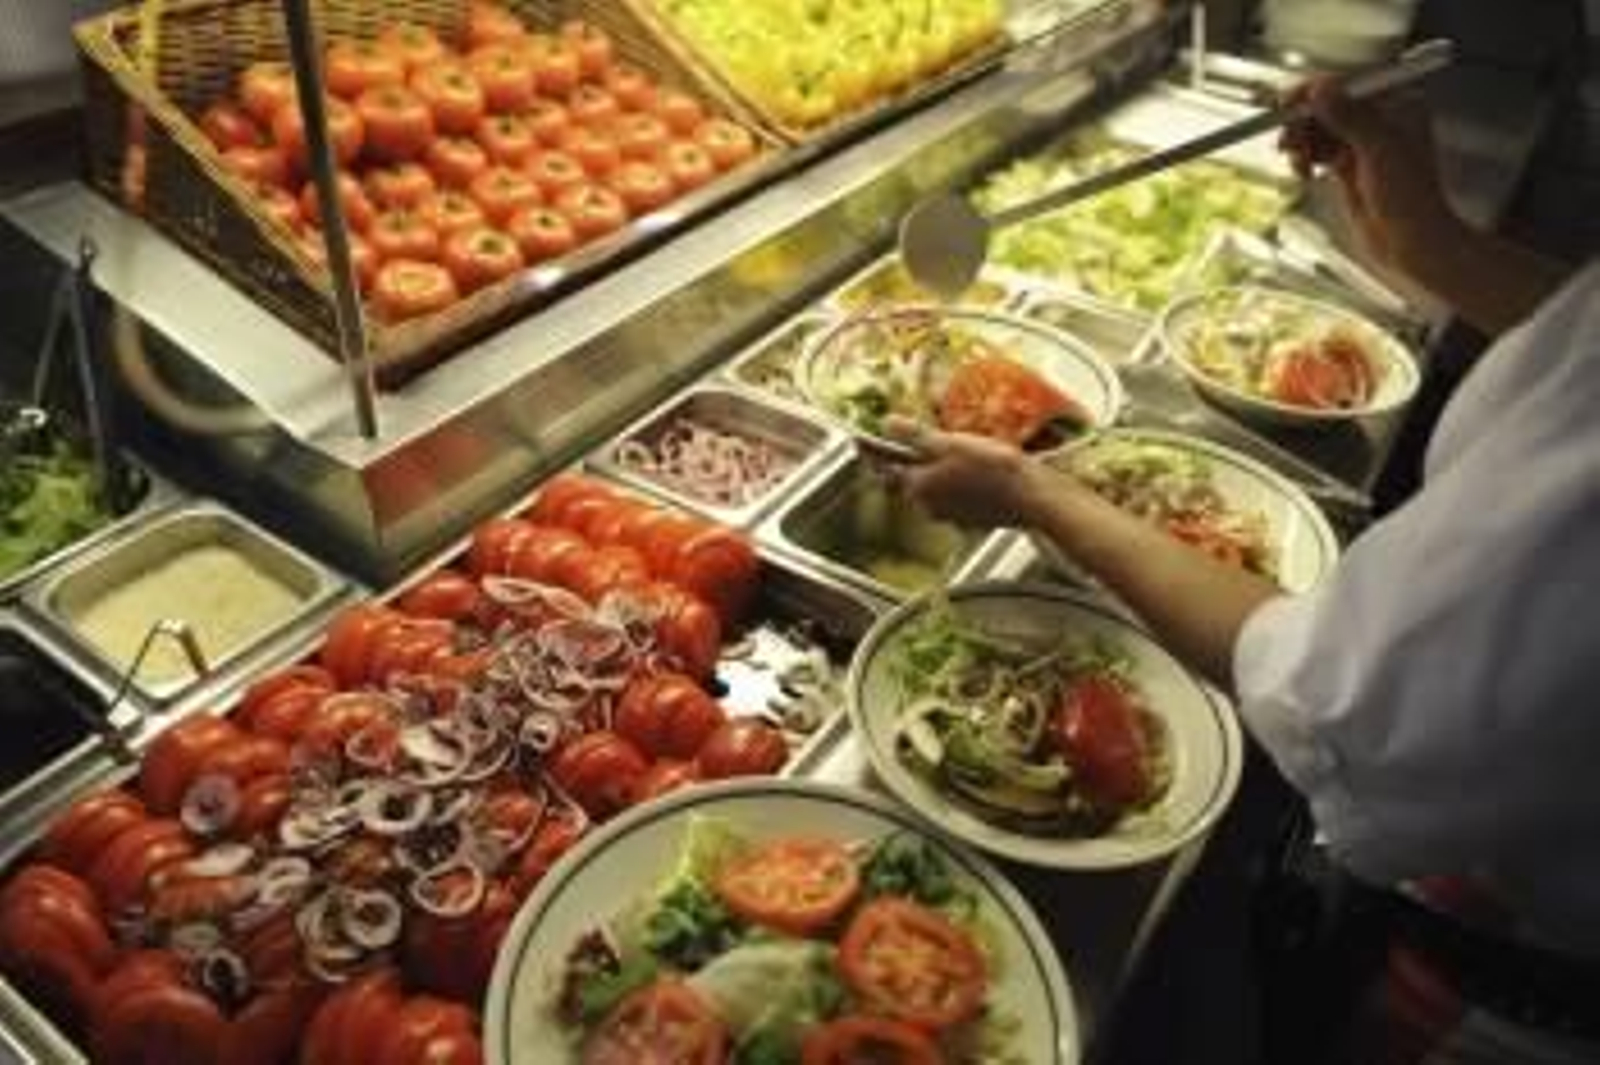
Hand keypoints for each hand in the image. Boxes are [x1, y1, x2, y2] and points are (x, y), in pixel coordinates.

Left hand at [885, 418, 1052, 528]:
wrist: (1033, 497)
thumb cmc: (992, 468)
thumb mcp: (950, 443)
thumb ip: (915, 435)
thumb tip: (886, 424)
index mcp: (919, 487)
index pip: (887, 467)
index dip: (877, 451)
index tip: (869, 439)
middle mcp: (929, 506)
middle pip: (911, 478)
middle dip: (914, 459)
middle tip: (924, 436)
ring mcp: (951, 515)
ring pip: (935, 487)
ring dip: (939, 470)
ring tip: (956, 448)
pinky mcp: (972, 518)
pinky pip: (957, 496)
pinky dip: (960, 482)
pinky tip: (976, 467)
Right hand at [1278, 79, 1462, 275]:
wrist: (1409, 242)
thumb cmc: (1410, 198)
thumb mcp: (1379, 149)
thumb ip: (1350, 116)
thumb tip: (1322, 89)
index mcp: (1398, 104)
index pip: (1348, 85)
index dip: (1315, 91)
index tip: (1288, 102)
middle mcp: (1380, 119)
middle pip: (1328, 105)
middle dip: (1304, 120)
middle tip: (1288, 138)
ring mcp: (1362, 143)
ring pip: (1319, 129)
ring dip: (1301, 141)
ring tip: (1296, 160)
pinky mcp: (1348, 165)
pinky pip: (1317, 151)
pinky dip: (1305, 158)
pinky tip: (1304, 171)